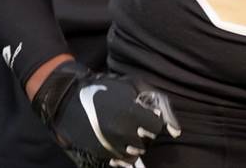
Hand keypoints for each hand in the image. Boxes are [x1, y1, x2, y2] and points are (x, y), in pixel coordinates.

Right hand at [31, 60, 180, 167]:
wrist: (69, 99)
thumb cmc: (105, 87)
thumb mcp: (133, 85)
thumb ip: (159, 103)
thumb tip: (176, 131)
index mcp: (131, 114)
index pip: (156, 128)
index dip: (152, 120)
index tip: (144, 115)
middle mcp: (121, 133)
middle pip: (145, 143)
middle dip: (142, 132)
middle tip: (131, 121)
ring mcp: (109, 146)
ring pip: (133, 155)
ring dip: (132, 143)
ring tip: (122, 129)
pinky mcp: (99, 155)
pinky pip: (119, 161)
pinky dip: (120, 152)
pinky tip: (114, 138)